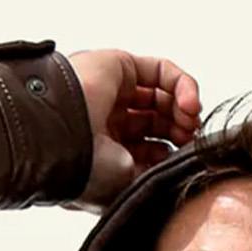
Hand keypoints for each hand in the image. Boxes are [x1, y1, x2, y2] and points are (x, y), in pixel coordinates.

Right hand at [64, 49, 201, 214]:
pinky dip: (183, 84)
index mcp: (107, 154)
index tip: (184, 163)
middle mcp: (109, 122)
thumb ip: (154, 173)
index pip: (151, 149)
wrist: (59, 141)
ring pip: (162, 94)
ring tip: (191, 123)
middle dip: (181, 131)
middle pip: (159, 121)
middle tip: (191, 142)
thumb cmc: (84, 172)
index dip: (173, 154)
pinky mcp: (120, 66)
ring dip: (184, 109)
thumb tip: (179, 163)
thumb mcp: (128, 184)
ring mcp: (113, 93)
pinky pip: (161, 70)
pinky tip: (190, 104)